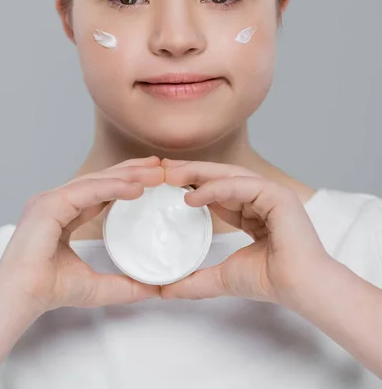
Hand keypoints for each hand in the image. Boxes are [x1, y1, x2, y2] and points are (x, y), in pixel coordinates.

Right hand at [0, 156, 164, 314]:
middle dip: (131, 171)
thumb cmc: (49, 289)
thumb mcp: (97, 285)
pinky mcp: (50, 203)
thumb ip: (125, 285)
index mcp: (63, 213)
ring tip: (155, 174)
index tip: (151, 177)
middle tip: (159, 166)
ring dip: (128, 175)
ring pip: (96, 180)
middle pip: (100, 179)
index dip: (126, 181)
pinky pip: (88, 191)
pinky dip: (114, 187)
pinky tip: (136, 188)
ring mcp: (51, 199)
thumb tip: (155, 289)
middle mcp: (56, 201)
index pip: (100, 190)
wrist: (23, 297)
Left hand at [160, 159, 330, 306]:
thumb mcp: (221, 277)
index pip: (216, 191)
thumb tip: (163, 290)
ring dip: (197, 174)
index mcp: (252, 211)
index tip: (164, 182)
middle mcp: (261, 197)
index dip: (191, 185)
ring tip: (170, 176)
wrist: (299, 287)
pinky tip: (192, 196)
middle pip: (220, 177)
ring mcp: (271, 193)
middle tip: (161, 170)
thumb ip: (194, 280)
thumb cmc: (270, 281)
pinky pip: (241, 186)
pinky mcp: (277, 195)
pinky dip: (215, 189)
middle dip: (189, 172)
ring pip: (228, 175)